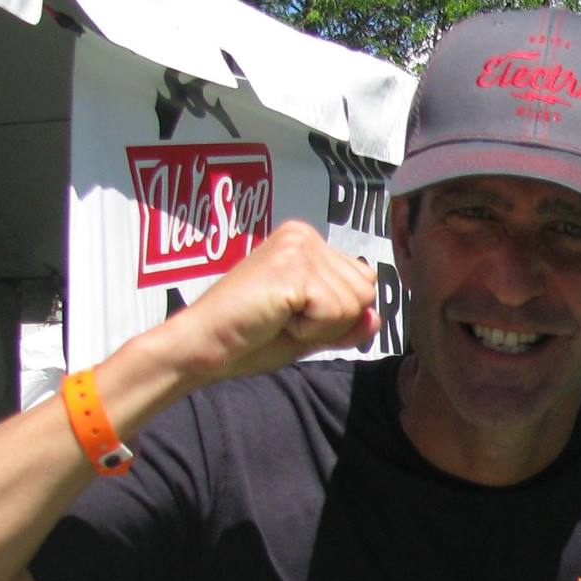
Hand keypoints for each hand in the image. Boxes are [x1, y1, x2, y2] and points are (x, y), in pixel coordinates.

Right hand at [153, 221, 379, 387]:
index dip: (336, 315)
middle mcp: (304, 234)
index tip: (292, 316)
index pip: (362, 283)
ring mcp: (299, 246)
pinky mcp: (293, 266)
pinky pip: (335, 311)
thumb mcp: (310, 332)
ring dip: (319, 326)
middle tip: (284, 319)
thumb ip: (344, 323)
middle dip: (332, 321)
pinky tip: (276, 319)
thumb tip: (376, 316)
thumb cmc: (247, 338)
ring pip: (354, 304)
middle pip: (365, 291)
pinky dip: (309, 329)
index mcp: (307, 243)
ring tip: (278, 318)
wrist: (204, 345)